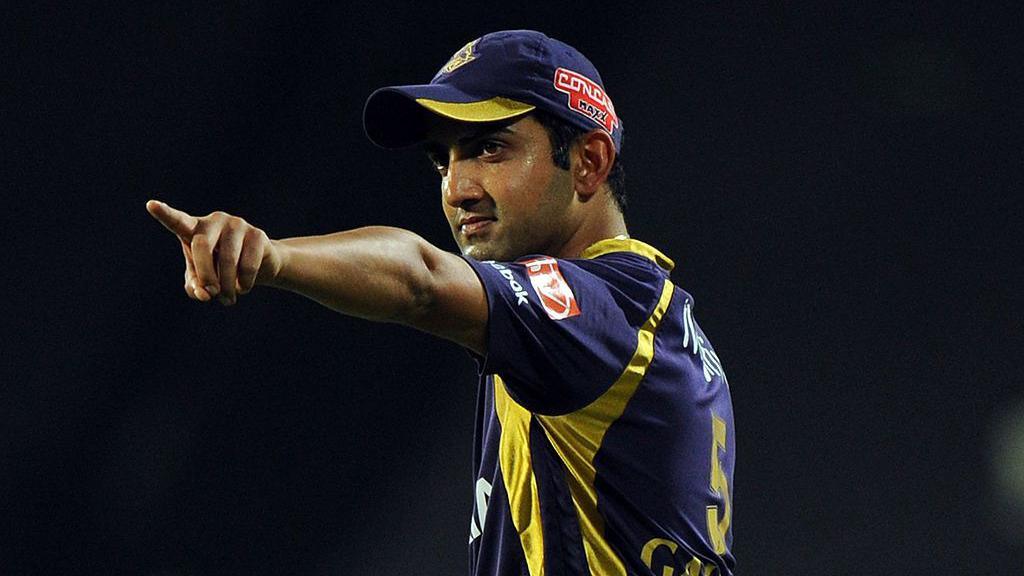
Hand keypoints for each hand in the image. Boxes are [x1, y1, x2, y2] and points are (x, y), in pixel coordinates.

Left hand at [146, 200, 282, 304]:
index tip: (151, 205)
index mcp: (195, 228)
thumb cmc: (221, 270)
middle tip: (211, 294)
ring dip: (227, 287)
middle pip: (202, 246)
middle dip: (206, 275)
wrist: (260, 265)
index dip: (165, 214)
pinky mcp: (257, 234)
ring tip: (228, 299)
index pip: (178, 221)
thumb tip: (204, 293)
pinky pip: (247, 265)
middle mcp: (214, 221)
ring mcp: (237, 224)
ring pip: (227, 259)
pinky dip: (244, 283)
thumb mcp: (202, 280)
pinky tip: (243, 287)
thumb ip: (195, 286)